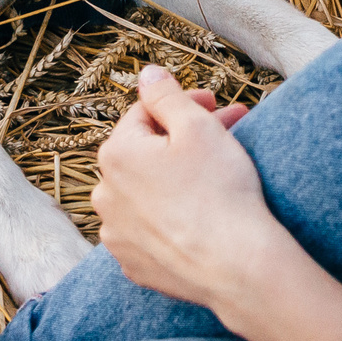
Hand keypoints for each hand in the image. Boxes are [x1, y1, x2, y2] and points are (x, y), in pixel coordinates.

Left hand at [92, 65, 274, 314]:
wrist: (236, 266)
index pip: (146, 115)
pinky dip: (171, 216)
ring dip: (174, 178)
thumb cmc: (219, 190)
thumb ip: (165, 95)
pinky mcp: (134, 264)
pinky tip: (200, 212)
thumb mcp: (196, 127)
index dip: (184, 105)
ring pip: (146, 192)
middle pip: (146, 154)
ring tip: (215, 175)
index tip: (216, 106)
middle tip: (228, 134)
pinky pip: (150, 229)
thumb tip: (147, 74)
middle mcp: (105, 195)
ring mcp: (117, 234)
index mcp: (116, 155)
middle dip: (183, 140)